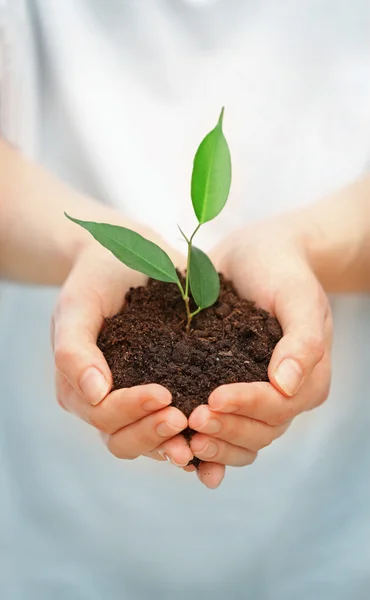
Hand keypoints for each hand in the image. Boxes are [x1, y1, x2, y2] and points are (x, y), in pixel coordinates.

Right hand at [52, 240, 194, 466]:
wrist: (127, 257)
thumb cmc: (97, 278)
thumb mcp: (78, 305)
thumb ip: (74, 349)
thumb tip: (95, 394)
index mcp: (80, 387)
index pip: (102, 414)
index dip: (131, 410)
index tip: (163, 393)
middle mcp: (106, 403)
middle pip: (124, 440)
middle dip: (153, 433)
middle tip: (184, 418)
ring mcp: (136, 403)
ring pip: (151, 443)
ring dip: (175, 443)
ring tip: (203, 431)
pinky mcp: (168, 394)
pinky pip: (178, 429)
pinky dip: (195, 439)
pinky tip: (220, 436)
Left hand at [189, 216, 331, 488]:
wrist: (255, 254)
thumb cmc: (281, 269)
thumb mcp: (298, 295)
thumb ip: (302, 340)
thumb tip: (287, 385)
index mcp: (308, 379)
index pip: (279, 406)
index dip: (247, 406)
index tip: (214, 397)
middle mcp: (284, 396)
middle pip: (259, 432)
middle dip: (226, 429)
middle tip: (192, 418)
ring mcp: (255, 398)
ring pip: (240, 440)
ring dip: (213, 444)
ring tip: (182, 439)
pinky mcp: (229, 392)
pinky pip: (220, 429)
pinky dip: (204, 445)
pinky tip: (179, 450)